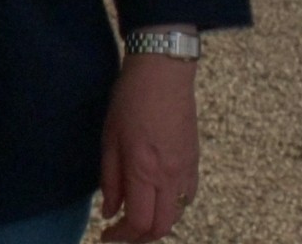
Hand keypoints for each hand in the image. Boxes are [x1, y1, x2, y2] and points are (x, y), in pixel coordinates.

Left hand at [94, 53, 198, 240]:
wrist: (164, 73)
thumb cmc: (130, 101)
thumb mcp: (109, 138)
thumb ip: (110, 179)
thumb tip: (109, 212)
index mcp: (145, 171)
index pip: (139, 223)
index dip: (121, 237)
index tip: (106, 236)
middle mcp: (171, 176)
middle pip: (162, 227)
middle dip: (140, 237)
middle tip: (120, 232)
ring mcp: (187, 170)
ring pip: (176, 214)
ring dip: (156, 223)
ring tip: (135, 216)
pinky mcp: (195, 161)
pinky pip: (186, 197)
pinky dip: (171, 207)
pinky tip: (155, 197)